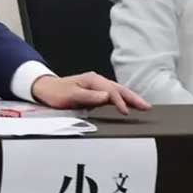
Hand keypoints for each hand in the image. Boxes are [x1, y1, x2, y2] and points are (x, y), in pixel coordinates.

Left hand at [31, 72, 151, 115]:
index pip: (111, 91)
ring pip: (118, 91)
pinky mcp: (96, 91)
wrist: (45, 89)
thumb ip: (89, 96)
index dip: (119, 102)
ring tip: (143, 106)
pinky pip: (113, 94)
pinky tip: (129, 104)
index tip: (126, 112)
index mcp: (93, 80)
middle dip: (133, 98)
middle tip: (147, 107)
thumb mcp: (71, 95)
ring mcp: (97, 85)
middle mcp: (97, 80)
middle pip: (119, 88)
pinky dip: (123, 99)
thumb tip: (106, 97)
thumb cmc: (56, 92)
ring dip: (131, 98)